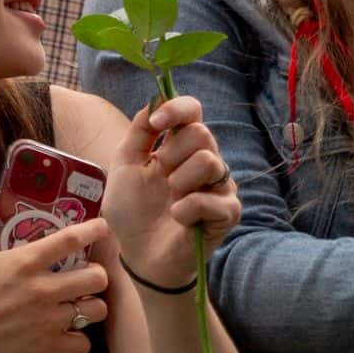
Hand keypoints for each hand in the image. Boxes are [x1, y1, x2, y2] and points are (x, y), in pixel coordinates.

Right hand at [0, 216, 112, 352]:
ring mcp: (50, 319)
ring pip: (97, 310)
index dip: (92, 231)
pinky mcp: (47, 344)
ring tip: (81, 304)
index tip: (102, 227)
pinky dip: (79, 339)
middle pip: (96, 278)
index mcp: (25, 262)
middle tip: (86, 274)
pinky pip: (82, 344)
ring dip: (93, 305)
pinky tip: (69, 333)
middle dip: (97, 273)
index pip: (70, 240)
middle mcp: (45, 289)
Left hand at [102, 97, 237, 290]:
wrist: (139, 252)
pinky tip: (178, 218)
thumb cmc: (132, 209)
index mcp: (178, 145)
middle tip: (161, 177)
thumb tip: (153, 100)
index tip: (156, 121)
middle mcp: (205, 160)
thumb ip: (140, 133)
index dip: (177, 108)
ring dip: (179, 182)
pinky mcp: (228, 213)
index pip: (192, 111)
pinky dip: (186, 209)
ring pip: (208, 161)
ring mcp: (219, 186)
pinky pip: (211, 199)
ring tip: (170, 199)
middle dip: (171, 154)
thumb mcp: (125, 165)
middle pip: (201, 133)